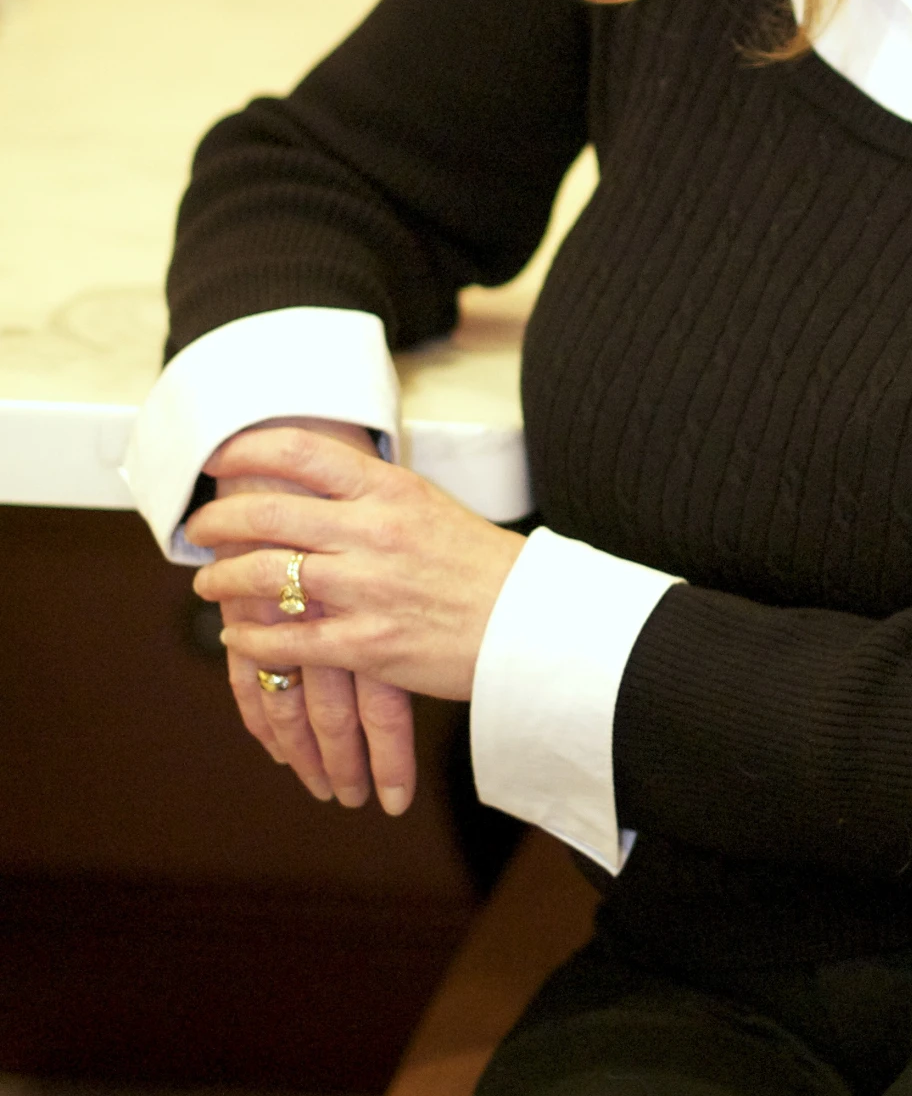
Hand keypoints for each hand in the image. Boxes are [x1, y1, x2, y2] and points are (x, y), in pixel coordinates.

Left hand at [190, 424, 520, 813]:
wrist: (529, 626)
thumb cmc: (480, 566)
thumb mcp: (428, 508)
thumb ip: (371, 497)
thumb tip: (311, 485)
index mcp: (391, 490)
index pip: (302, 453)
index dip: (248, 451)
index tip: (219, 460)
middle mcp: (374, 532)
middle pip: (268, 513)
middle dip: (218, 521)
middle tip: (197, 528)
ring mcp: (369, 589)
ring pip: (267, 576)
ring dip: (223, 580)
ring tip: (207, 585)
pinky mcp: (369, 644)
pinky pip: (289, 640)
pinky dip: (252, 639)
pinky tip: (238, 636)